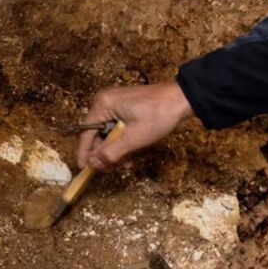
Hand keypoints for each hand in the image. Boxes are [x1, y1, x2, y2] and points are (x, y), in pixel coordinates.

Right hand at [76, 82, 192, 170]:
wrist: (183, 99)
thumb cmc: (159, 115)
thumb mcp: (134, 138)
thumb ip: (111, 152)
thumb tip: (94, 163)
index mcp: (103, 104)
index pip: (85, 132)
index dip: (84, 152)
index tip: (84, 169)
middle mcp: (106, 102)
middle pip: (97, 134)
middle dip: (105, 154)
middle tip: (113, 169)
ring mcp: (117, 105)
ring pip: (108, 134)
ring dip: (116, 151)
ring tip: (127, 163)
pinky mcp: (127, 109)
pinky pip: (118, 129)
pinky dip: (123, 143)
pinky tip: (132, 154)